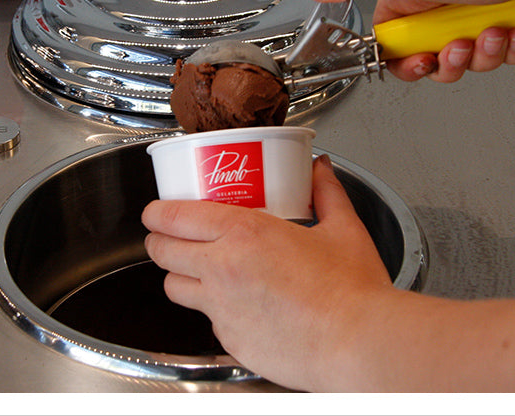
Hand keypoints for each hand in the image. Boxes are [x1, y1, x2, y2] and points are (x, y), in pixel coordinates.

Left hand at [142, 154, 395, 390]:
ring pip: (174, 288)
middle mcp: (222, 270)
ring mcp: (222, 309)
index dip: (157, 212)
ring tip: (197, 270)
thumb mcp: (342, 229)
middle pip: (162, 252)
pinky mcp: (230, 340)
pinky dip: (214, 310)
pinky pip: (208, 321)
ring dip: (179, 276)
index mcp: (243, 234)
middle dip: (159, 241)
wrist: (358, 344)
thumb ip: (326, 193)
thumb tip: (320, 169)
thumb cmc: (352, 292)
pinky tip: (238, 304)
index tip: (156, 211)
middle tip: (168, 236)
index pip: (174, 217)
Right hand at [303, 0, 514, 81]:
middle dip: (452, 61)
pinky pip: (504, 53)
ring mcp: (472, 15)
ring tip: (495, 30)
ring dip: (486, 54)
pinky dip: (513, 47)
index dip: (408, 63)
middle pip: (434, 60)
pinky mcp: (505, 21)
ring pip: (471, 60)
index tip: (422, 60)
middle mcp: (438, 7)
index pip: (394, 47)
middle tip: (462, 45)